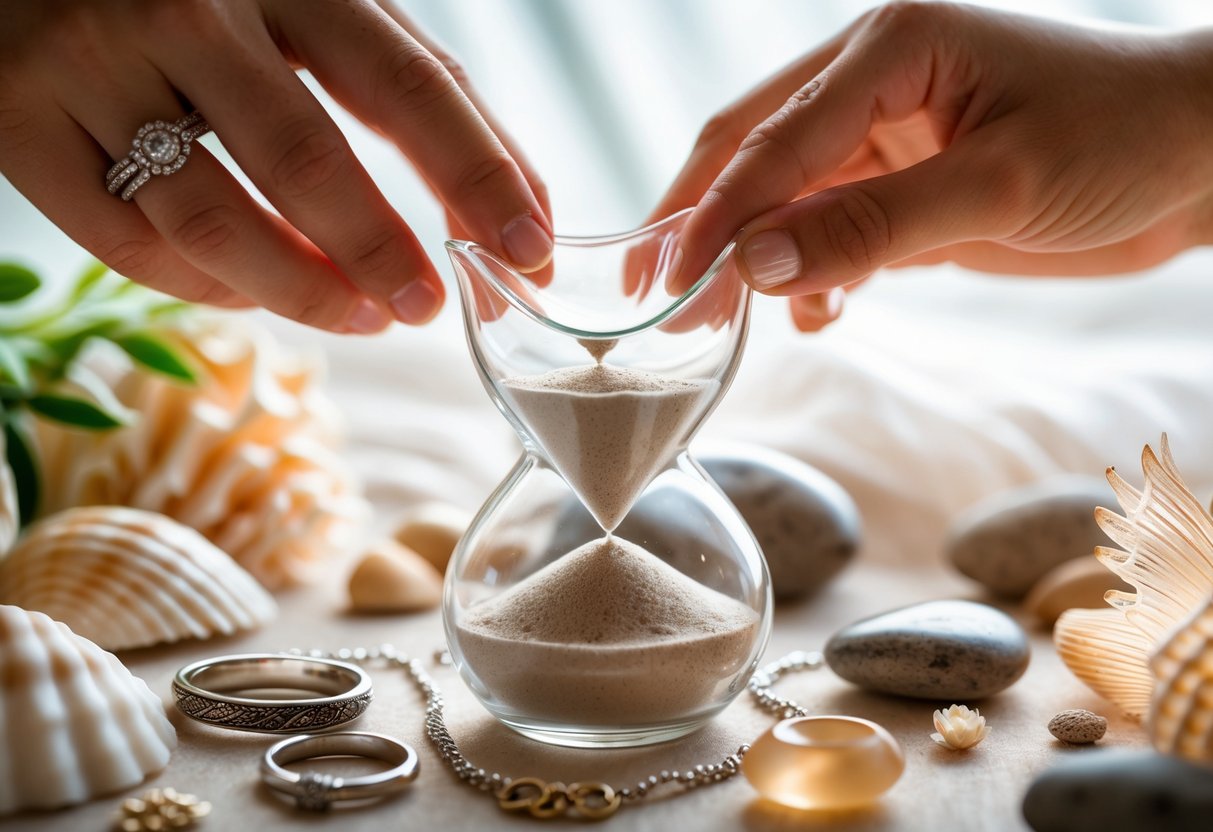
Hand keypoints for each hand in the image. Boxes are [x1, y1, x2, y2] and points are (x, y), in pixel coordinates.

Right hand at [0, 0, 552, 332]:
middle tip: (429, 307)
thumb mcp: (313, 3)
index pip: (408, 84)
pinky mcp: (18, 124)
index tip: (529, 250)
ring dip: (305, 292)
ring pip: (216, 222)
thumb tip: (516, 198)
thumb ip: (409, 83)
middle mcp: (185, 10)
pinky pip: (130, 246)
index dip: (480, 176)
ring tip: (365, 318)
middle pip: (309, 161)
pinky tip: (257, 298)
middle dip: (385, 254)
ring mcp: (91, 65)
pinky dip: (209, 290)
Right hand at [654, 2, 1212, 330]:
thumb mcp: (1001, 186)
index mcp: (891, 47)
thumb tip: (755, 267)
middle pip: (751, 150)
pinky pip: (829, 222)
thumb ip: (874, 224)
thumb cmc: (1123, 139)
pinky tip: (816, 312)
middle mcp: (874, 78)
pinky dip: (810, 270)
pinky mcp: (904, 178)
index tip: (667, 284)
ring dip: (750, 255)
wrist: (1200, 154)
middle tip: (656, 297)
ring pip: (783, 192)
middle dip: (702, 225)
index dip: (714, 217)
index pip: (773, 139)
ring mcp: (887, 130)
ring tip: (719, 322)